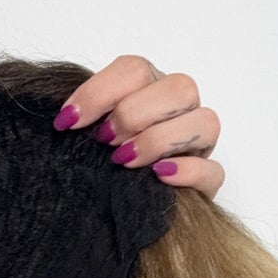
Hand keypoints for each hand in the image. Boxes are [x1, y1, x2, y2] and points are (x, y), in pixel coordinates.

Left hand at [51, 55, 223, 197]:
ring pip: (206, 122)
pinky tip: (158, 176)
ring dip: (159, 140)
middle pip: (179, 87)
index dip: (99, 93)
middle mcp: (180, 109)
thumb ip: (80, 116)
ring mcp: (199, 144)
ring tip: (124, 161)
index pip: (135, 69)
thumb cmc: (96, 160)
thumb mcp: (83, 131)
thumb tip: (64, 119)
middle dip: (134, 114)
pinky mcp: (207, 181)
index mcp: (149, 87)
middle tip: (104, 141)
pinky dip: (187, 170)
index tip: (69, 121)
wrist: (110, 208)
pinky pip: (213, 170)